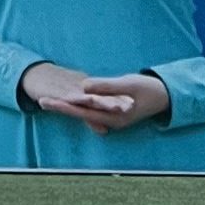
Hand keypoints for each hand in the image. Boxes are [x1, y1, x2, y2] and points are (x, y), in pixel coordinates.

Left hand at [18, 63, 171, 128]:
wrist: (165, 96)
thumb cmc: (148, 89)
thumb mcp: (127, 84)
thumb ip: (106, 86)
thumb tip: (83, 86)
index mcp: (112, 117)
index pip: (81, 111)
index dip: (63, 105)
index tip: (46, 101)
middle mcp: (109, 121)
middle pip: (79, 114)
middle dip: (60, 107)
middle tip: (40, 101)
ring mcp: (111, 118)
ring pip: (84, 113)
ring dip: (67, 107)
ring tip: (49, 102)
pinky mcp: (112, 112)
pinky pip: (92, 110)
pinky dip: (79, 106)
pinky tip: (70, 103)